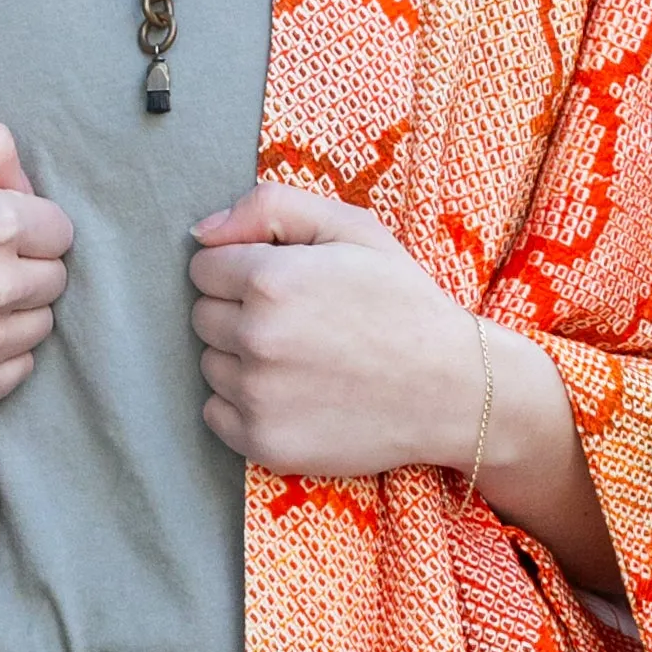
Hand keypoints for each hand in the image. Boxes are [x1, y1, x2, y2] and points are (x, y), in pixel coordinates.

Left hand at [188, 183, 476, 476]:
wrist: (452, 389)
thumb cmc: (402, 301)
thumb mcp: (351, 228)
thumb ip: (270, 208)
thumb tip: (200, 233)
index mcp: (270, 279)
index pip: (203, 268)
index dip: (241, 270)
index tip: (282, 283)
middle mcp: (255, 338)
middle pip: (202, 317)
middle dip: (238, 314)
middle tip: (297, 322)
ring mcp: (257, 396)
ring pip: (209, 366)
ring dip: (241, 361)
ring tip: (301, 359)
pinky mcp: (263, 442)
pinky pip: (216, 414)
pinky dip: (243, 406)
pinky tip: (292, 395)